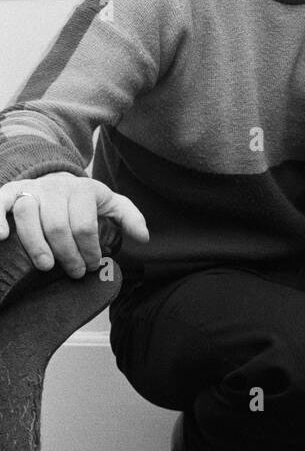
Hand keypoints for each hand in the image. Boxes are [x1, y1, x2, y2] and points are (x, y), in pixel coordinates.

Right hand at [0, 171, 149, 277]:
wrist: (55, 179)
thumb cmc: (83, 200)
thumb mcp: (109, 203)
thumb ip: (129, 216)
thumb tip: (144, 237)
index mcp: (82, 189)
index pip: (85, 224)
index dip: (90, 250)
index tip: (92, 265)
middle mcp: (55, 187)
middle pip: (58, 225)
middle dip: (68, 254)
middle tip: (75, 272)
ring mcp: (31, 189)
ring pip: (28, 214)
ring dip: (36, 245)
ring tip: (46, 266)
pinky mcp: (10, 192)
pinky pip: (0, 202)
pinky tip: (3, 238)